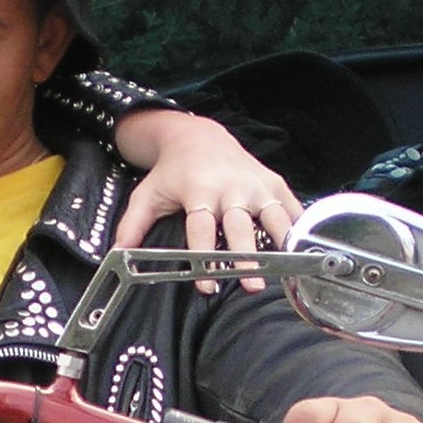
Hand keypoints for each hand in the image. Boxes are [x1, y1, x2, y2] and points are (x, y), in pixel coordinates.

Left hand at [112, 110, 301, 290]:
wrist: (199, 136)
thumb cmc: (172, 172)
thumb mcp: (147, 195)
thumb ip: (132, 226)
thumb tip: (117, 255)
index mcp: (198, 191)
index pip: (201, 230)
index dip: (205, 257)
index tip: (207, 286)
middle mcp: (229, 187)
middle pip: (239, 227)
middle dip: (246, 257)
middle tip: (252, 285)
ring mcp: (254, 184)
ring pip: (271, 217)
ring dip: (279, 245)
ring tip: (287, 271)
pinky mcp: (273, 182)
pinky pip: (290, 206)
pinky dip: (298, 227)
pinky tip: (305, 249)